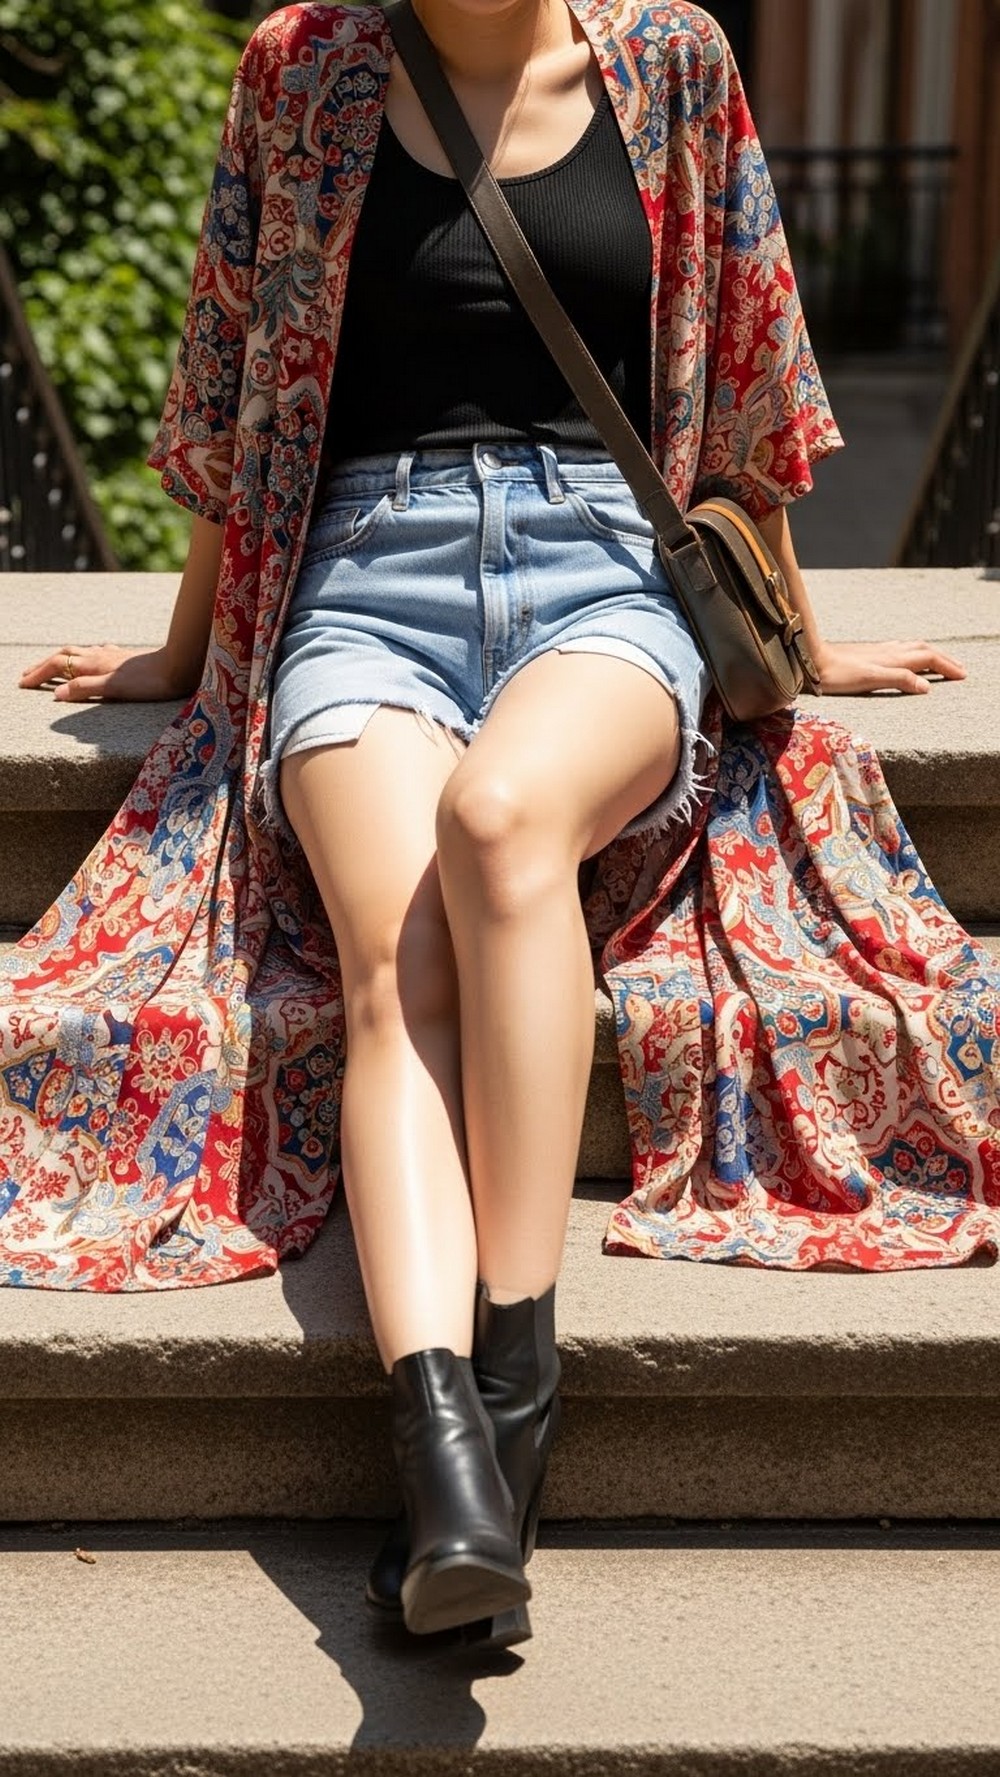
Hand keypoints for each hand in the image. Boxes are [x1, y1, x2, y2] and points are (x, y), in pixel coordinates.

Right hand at [17, 644, 191, 702]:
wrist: (180, 666)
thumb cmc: (150, 681)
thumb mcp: (115, 689)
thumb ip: (85, 689)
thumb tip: (56, 694)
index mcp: (94, 664)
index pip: (57, 665)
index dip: (38, 674)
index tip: (22, 684)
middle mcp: (100, 655)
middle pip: (64, 656)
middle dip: (43, 665)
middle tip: (27, 674)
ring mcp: (113, 655)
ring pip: (79, 652)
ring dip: (61, 659)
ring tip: (51, 665)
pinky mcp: (126, 658)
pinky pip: (98, 652)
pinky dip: (85, 655)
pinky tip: (92, 656)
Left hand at [812, 639, 966, 696]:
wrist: (813, 660)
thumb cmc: (838, 674)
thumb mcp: (870, 679)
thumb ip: (898, 680)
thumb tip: (927, 687)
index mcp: (893, 658)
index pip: (928, 659)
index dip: (947, 667)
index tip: (962, 676)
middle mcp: (889, 651)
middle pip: (925, 651)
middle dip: (945, 660)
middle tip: (960, 670)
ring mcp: (880, 651)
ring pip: (914, 648)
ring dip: (932, 654)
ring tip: (943, 662)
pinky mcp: (870, 653)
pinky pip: (902, 649)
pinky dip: (915, 653)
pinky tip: (909, 656)